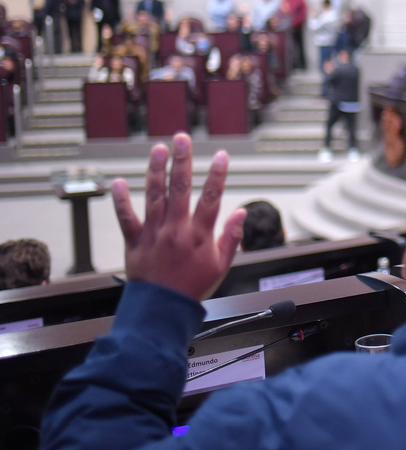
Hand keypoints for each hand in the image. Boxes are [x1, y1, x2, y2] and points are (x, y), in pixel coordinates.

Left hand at [110, 134, 244, 301]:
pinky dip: (121, 200)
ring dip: (156, 170)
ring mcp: (154, 233)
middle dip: (182, 161)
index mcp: (200, 235)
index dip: (217, 175)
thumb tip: (241, 212)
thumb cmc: (193, 288)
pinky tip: (120, 182)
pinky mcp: (135, 241)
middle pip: (180, 189)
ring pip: (154, 196)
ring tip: (158, 149)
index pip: (212, 198)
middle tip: (182, 139)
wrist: (162, 310)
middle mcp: (176, 229)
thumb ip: (232, 237)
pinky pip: (126, 218)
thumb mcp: (222, 265)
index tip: (221, 156)